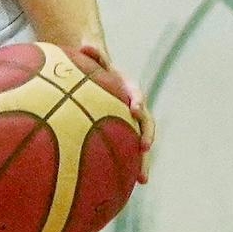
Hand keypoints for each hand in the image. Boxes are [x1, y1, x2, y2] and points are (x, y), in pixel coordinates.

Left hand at [71, 42, 154, 182]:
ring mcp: (127, 123)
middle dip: (146, 137)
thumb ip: (93, 52)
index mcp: (128, 89)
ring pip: (137, 143)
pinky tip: (118, 188)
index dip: (137, 101)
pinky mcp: (119, 134)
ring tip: (142, 179)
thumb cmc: (92, 66)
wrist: (96, 74)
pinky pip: (123, 151)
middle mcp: (132, 108)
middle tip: (145, 150)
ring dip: (142, 161)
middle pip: (144, 125)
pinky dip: (124, 167)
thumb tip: (86, 43)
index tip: (134, 109)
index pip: (136, 95)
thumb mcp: (92, 57)